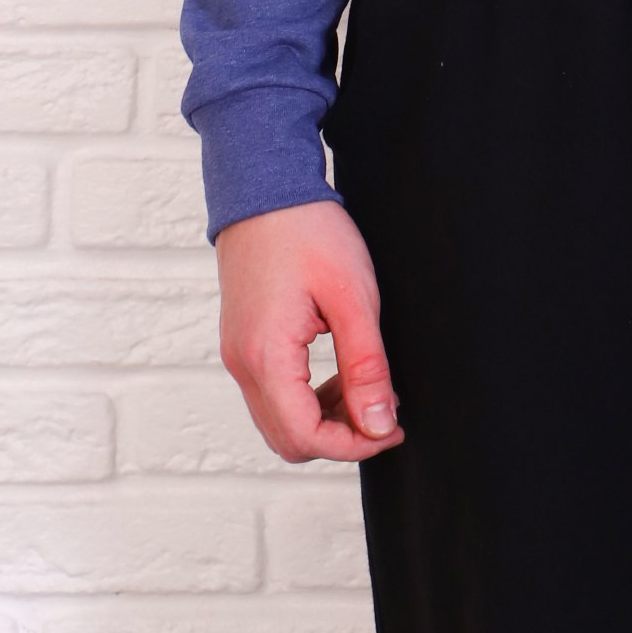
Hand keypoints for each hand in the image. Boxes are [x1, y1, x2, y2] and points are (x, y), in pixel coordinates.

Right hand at [214, 198, 405, 463]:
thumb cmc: (308, 232)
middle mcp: (243, 364)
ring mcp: (238, 354)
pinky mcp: (244, 342)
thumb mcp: (352, 297)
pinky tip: (340, 370)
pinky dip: (308, 397)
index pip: (305, 438)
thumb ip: (366, 366)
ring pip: (279, 420)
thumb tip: (379, 425)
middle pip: (288, 440)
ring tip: (367, 386)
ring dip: (325, 418)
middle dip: (340, 437)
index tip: (393, 428)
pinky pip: (273, 393)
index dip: (354, 445)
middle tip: (384, 410)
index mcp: (266, 357)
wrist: (266, 187)